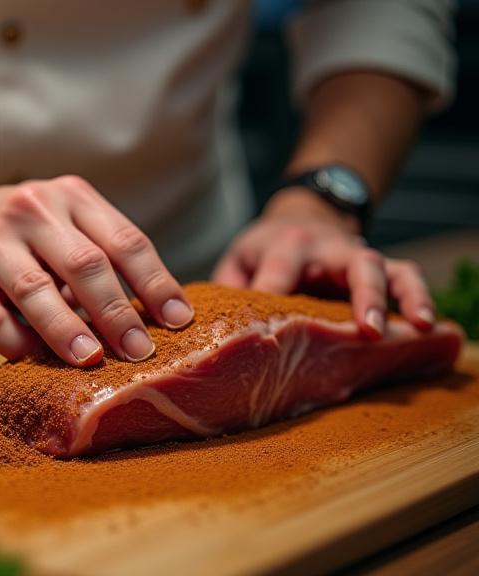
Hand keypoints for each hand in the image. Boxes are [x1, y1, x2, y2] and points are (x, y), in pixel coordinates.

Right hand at [0, 175, 193, 365]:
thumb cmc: (14, 237)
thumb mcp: (58, 227)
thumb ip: (97, 257)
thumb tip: (154, 317)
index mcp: (69, 197)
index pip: (125, 241)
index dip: (157, 283)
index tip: (180, 321)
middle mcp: (31, 210)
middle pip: (86, 265)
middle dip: (118, 312)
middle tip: (141, 352)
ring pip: (37, 290)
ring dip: (67, 329)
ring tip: (91, 359)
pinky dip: (15, 341)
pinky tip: (33, 357)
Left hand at [212, 188, 434, 337]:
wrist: (301, 217)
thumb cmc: (265, 249)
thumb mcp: (239, 260)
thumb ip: (229, 286)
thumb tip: (213, 326)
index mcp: (283, 244)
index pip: (280, 267)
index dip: (275, 290)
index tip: (272, 321)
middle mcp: (324, 248)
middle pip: (347, 263)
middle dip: (359, 293)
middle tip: (367, 329)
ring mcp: (352, 257)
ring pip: (381, 268)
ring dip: (397, 297)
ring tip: (413, 326)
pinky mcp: (376, 267)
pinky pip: (404, 275)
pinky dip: (418, 295)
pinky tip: (426, 324)